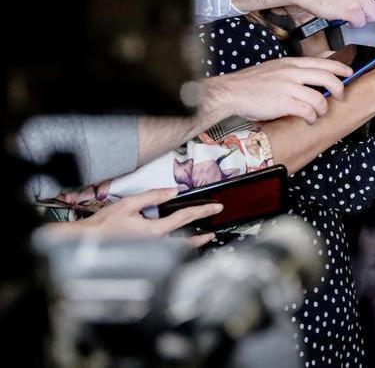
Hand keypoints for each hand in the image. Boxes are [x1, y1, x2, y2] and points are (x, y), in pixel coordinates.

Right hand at [65, 187, 221, 246]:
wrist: (85, 242)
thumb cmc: (103, 225)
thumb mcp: (129, 203)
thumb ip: (153, 196)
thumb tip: (173, 191)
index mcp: (154, 230)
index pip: (185, 217)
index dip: (203, 210)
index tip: (216, 207)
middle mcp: (155, 244)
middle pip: (187, 241)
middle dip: (203, 236)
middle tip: (213, 231)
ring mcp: (150, 252)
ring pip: (177, 250)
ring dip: (191, 244)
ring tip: (202, 238)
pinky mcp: (143, 255)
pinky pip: (165, 253)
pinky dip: (177, 249)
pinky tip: (179, 245)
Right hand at [204, 57, 353, 123]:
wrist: (230, 92)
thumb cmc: (251, 83)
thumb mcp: (276, 67)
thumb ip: (295, 67)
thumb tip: (316, 65)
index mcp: (290, 63)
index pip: (322, 61)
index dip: (339, 66)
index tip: (349, 71)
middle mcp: (291, 73)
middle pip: (327, 77)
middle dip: (339, 88)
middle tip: (340, 96)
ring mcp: (288, 87)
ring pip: (319, 97)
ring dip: (323, 108)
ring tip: (318, 113)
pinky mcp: (283, 102)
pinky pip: (307, 111)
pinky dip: (311, 117)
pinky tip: (307, 119)